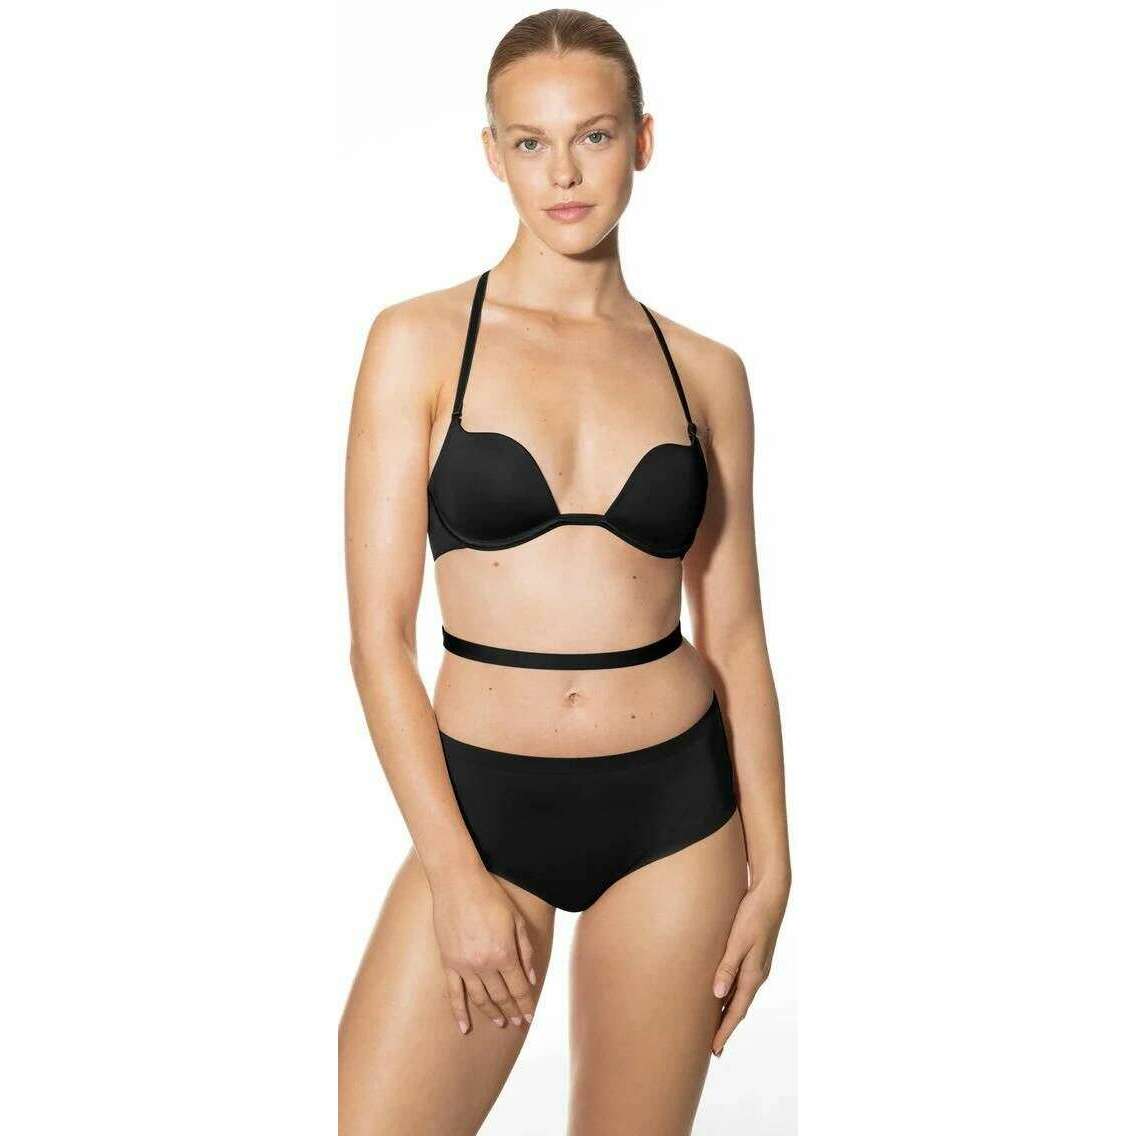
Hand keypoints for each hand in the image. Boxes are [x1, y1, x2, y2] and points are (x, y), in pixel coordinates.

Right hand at [431, 867, 538, 1034]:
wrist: (457, 883)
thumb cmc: (490, 897)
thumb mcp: (516, 920)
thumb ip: (525, 950)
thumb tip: (532, 978)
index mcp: (504, 953)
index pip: (519, 987)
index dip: (525, 1003)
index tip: (529, 1016)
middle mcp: (484, 964)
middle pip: (501, 995)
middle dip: (512, 1010)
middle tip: (518, 1022)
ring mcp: (464, 966)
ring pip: (480, 998)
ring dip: (491, 1012)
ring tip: (500, 1022)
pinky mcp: (448, 963)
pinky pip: (453, 994)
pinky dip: (459, 1013)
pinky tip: (464, 1028)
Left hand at [710, 875, 789, 1056]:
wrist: (772, 893)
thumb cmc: (753, 914)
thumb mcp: (738, 940)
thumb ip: (727, 967)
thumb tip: (717, 995)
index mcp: (754, 974)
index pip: (736, 1010)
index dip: (725, 1030)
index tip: (714, 1049)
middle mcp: (757, 974)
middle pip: (739, 1007)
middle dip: (726, 1026)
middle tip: (714, 1048)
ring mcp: (758, 965)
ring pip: (740, 995)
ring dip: (728, 1011)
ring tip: (716, 1025)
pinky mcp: (755, 955)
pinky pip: (741, 982)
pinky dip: (732, 994)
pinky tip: (723, 993)